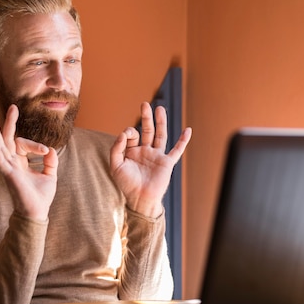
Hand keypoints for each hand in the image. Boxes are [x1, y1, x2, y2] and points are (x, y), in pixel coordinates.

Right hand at [0, 105, 57, 220]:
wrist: (36, 213)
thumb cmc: (40, 196)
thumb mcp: (50, 175)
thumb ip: (50, 161)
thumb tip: (51, 148)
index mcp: (20, 162)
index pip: (24, 144)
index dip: (36, 145)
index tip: (46, 151)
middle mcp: (12, 163)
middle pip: (7, 139)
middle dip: (9, 123)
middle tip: (13, 107)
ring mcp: (8, 167)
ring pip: (0, 146)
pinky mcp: (8, 174)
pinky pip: (0, 159)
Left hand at [110, 102, 191, 217]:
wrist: (140, 199)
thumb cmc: (127, 184)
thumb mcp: (115, 165)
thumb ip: (117, 148)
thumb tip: (124, 132)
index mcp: (132, 152)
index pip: (131, 135)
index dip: (128, 132)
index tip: (126, 136)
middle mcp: (145, 152)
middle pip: (147, 130)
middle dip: (146, 117)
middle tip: (144, 104)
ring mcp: (157, 156)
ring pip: (160, 135)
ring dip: (160, 122)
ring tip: (160, 108)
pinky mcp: (167, 162)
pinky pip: (177, 150)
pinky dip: (183, 140)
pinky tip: (188, 130)